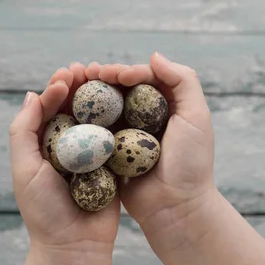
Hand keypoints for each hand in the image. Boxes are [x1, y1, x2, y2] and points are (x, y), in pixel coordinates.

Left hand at [9, 63, 120, 264]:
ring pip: (98, 120)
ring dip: (102, 99)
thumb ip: (24, 130)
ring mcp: (93, 156)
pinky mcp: (114, 166)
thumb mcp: (24, 168)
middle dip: (81, 87)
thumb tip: (33, 93)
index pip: (50, 108)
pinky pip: (118, 139)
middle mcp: (69, 147)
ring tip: (106, 79)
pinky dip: (121, 120)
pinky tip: (127, 104)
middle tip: (88, 70)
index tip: (66, 76)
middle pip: (76, 109)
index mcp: (45, 146)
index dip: (57, 88)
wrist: (75, 247)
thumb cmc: (44, 210)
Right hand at [85, 53, 217, 253]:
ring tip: (72, 85)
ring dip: (89, 96)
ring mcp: (126, 137)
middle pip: (120, 91)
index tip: (115, 74)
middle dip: (102, 79)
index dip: (127, 71)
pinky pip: (95, 134)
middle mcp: (145, 120)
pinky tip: (68, 111)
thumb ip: (183, 80)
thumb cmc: (190, 164)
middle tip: (87, 73)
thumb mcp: (196, 116)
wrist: (175, 209)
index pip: (144, 79)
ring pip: (104, 109)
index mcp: (166, 107)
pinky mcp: (111, 155)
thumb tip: (154, 55)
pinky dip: (82, 121)